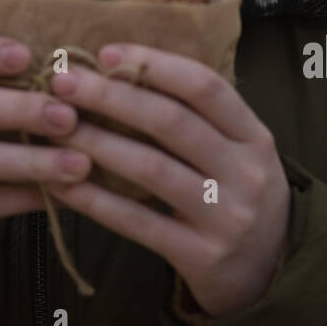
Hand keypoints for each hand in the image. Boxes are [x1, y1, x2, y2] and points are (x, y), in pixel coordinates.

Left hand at [44, 44, 290, 317]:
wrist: (270, 270)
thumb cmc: (235, 192)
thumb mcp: (237, 149)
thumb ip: (194, 115)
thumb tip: (119, 69)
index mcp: (254, 136)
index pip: (205, 86)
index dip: (154, 64)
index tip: (106, 54)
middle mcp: (245, 173)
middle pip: (171, 122)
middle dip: (111, 97)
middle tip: (63, 83)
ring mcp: (225, 217)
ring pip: (150, 169)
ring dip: (96, 143)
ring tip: (56, 127)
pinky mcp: (200, 256)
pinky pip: (137, 222)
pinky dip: (95, 200)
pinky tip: (62, 184)